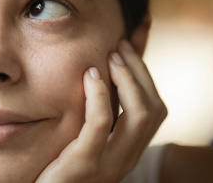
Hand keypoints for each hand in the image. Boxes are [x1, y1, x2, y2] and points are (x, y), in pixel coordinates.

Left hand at [36, 40, 167, 182]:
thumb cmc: (58, 165)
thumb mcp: (83, 140)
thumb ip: (96, 117)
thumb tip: (98, 79)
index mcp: (129, 150)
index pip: (154, 110)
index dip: (145, 77)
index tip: (126, 52)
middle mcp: (127, 157)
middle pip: (152, 108)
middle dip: (139, 72)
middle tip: (119, 47)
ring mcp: (109, 163)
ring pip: (138, 114)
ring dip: (127, 79)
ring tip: (110, 56)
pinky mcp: (85, 162)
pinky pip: (101, 123)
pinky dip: (99, 94)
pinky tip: (90, 75)